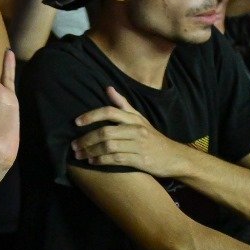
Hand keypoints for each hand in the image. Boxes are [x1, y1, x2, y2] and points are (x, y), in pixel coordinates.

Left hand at [71, 87, 185, 177]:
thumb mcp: (140, 119)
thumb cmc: (153, 137)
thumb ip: (123, 104)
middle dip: (86, 139)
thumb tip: (108, 88)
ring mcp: (139, 145)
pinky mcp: (141, 160)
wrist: (175, 157)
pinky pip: (116, 159)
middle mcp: (136, 130)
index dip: (91, 116)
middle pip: (105, 132)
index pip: (109, 111)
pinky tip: (93, 161)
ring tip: (80, 155)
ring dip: (91, 151)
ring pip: (109, 146)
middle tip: (74, 145)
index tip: (76, 122)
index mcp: (134, 118)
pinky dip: (101, 160)